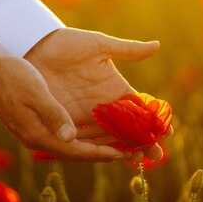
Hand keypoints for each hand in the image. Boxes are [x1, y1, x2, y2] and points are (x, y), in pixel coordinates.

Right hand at [0, 55, 127, 160]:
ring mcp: (34, 133)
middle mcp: (37, 139)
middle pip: (75, 152)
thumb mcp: (36, 92)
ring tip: (116, 144)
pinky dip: (80, 136)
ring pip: (70, 145)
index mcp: (38, 134)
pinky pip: (62, 136)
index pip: (76, 150)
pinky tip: (93, 131)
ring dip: (93, 145)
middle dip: (101, 153)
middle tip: (128, 154)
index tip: (123, 154)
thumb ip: (54, 114)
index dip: (101, 153)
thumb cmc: (12, 77)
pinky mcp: (33, 125)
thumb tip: (71, 137)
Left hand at [24, 28, 168, 160]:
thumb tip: (157, 45)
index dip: (154, 121)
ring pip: (109, 137)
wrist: (34, 47)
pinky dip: (97, 148)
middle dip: (143, 142)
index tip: (168, 131)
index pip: (140, 109)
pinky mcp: (65, 121)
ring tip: (137, 158)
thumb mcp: (98, 45)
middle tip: (156, 155)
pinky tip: (110, 156)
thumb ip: (127, 49)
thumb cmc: (66, 43)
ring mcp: (85, 116)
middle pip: (128, 129)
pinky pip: (83, 139)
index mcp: (115, 88)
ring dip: (123, 149)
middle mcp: (103, 106)